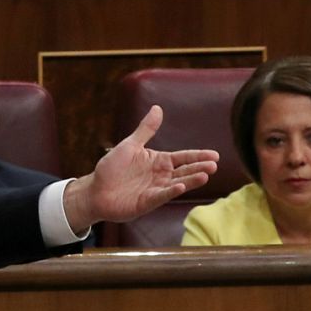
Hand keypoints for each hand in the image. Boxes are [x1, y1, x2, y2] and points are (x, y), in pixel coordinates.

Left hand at [62, 106, 217, 232]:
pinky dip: (171, 191)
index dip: (198, 156)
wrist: (95, 190)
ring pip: (177, 183)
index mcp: (159, 161)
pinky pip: (161, 195)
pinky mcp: (147, 202)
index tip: (215, 155)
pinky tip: (181, 186)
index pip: (183, 157)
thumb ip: (146, 129)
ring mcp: (155, 190)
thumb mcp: (130, 145)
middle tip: (214, 165)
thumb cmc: (112, 168)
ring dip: (191, 180)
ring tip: (206, 175)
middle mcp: (161, 176)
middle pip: (185, 171)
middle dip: (200, 168)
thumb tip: (157, 108)